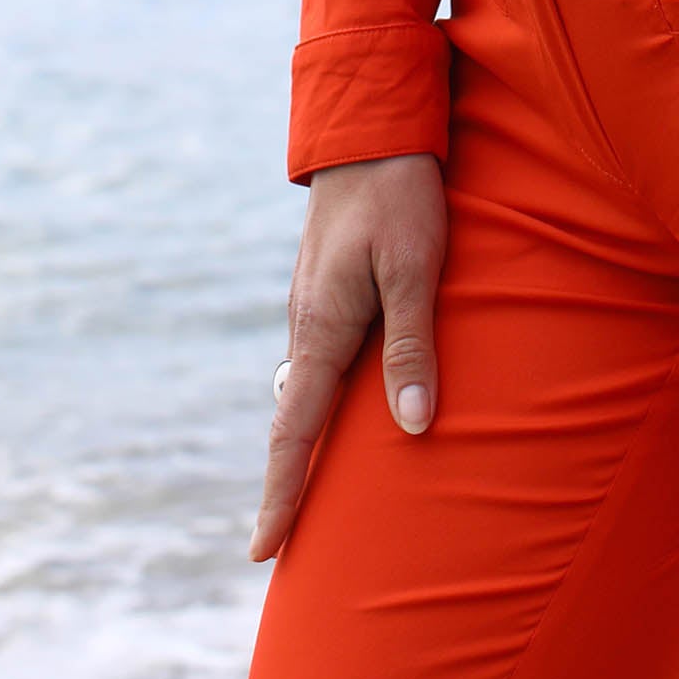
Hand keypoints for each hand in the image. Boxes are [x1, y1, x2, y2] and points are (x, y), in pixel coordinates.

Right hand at [250, 150, 447, 561]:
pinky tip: (334, 404)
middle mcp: (308, 323)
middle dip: (287, 480)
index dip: (283, 493)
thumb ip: (413, 346)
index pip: (297, 432)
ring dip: (302, 438)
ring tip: (307, 488)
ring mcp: (312, 304)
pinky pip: (317, 357)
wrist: (371, 126)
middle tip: (281, 542)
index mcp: (323, 328)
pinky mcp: (326, 286)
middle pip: (293, 419)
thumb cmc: (400, 195)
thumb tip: (415, 425)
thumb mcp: (415, 268)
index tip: (262, 551)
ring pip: (304, 387)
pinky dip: (317, 397)